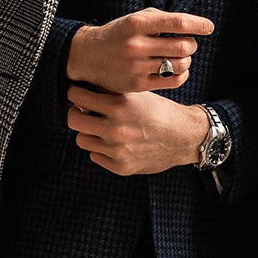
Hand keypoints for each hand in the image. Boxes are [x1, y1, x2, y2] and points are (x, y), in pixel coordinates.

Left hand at [65, 84, 208, 175]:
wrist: (184, 136)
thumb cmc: (159, 111)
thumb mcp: (138, 93)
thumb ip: (110, 91)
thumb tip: (81, 91)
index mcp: (119, 106)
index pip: (78, 97)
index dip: (76, 93)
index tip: (77, 93)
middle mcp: (116, 129)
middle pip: (73, 120)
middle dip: (76, 113)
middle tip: (82, 111)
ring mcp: (118, 150)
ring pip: (81, 140)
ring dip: (88, 132)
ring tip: (99, 127)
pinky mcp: (121, 166)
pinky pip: (95, 155)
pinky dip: (100, 149)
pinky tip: (113, 142)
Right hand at [67, 7, 213, 94]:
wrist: (89, 55)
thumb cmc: (120, 34)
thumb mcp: (136, 19)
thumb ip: (162, 19)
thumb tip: (194, 25)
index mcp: (137, 24)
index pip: (177, 22)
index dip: (198, 24)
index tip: (209, 27)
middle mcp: (136, 45)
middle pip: (183, 46)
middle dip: (191, 44)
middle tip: (188, 44)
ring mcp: (136, 66)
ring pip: (180, 64)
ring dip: (187, 60)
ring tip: (181, 56)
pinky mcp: (137, 84)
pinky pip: (173, 81)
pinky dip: (182, 74)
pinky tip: (178, 70)